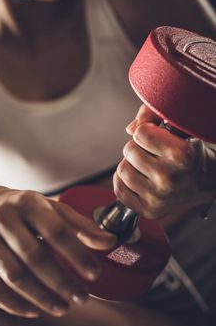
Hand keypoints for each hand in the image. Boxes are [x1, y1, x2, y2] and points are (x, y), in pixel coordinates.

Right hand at [0, 186, 115, 316]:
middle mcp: (4, 220)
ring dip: (40, 296)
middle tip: (81, 297)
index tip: (95, 273)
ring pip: (13, 275)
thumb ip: (80, 225)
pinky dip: (14, 304)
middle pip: (34, 256)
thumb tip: (110, 242)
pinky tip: (34, 309)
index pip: (56, 231)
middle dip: (60, 281)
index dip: (77, 254)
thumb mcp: (52, 208)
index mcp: (28, 204)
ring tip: (63, 307)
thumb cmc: (23, 207)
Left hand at [114, 104, 215, 218]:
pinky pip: (119, 190)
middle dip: (138, 148)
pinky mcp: (148, 210)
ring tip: (147, 167)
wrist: (205, 183)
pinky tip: (139, 179)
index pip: (140, 133)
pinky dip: (124, 182)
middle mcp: (170, 178)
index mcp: (181, 155)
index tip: (158, 138)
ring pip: (123, 170)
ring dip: (131, 165)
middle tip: (153, 155)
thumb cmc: (190, 153)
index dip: (147, 132)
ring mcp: (158, 197)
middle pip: (129, 150)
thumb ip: (153, 115)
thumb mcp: (180, 128)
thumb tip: (130, 129)